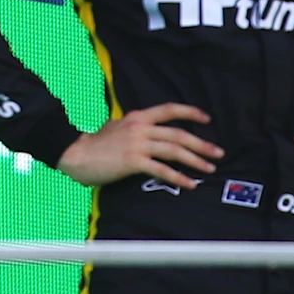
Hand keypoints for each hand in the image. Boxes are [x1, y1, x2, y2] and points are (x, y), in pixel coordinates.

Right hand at [59, 102, 222, 190]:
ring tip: (210, 168)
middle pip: (178, 134)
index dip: (190, 112)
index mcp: (137, 117)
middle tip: (218, 152)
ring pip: (174, 150)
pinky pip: (161, 169)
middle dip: (201, 143)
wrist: (75, 153)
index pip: (169, 109)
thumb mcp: (117, 127)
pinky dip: (178, 176)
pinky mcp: (133, 161)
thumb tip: (153, 136)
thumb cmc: (94, 144)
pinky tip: (190, 183)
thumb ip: (136, 129)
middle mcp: (140, 128)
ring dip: (196, 160)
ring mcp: (137, 144)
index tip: (207, 119)